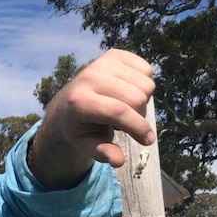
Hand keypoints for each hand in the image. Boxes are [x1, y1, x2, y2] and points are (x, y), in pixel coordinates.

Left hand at [31, 49, 155, 187]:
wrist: (69, 102)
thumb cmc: (80, 127)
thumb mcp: (86, 144)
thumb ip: (102, 152)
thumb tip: (118, 161)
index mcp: (79, 101)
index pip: (117, 112)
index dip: (137, 127)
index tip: (148, 141)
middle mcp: (90, 76)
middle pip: (137, 98)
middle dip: (139, 117)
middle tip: (125, 124)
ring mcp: (103, 62)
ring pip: (146, 84)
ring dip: (141, 101)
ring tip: (123, 107)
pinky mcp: (114, 54)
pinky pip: (147, 70)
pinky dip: (142, 84)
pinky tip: (126, 91)